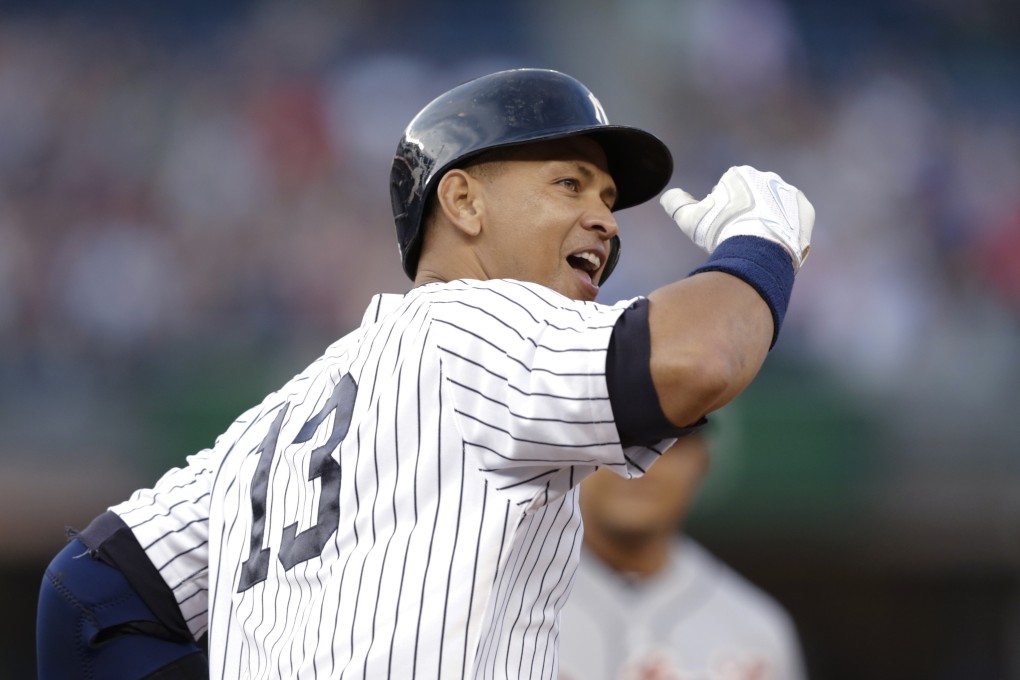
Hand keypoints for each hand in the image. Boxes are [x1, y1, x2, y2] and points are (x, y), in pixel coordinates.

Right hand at [660, 165, 814, 269]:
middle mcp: (766, 177)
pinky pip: (794, 218)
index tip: (721, 227)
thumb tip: (668, 196)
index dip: (722, 211)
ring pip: (774, 207)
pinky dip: (785, 228)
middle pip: (752, 197)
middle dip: (746, 213)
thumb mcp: (690, 218)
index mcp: (740, 174)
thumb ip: (675, 203)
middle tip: (738, 236)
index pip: (727, 191)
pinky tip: (774, 242)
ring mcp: (788, 192)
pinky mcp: (805, 209)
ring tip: (757, 243)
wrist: (759, 251)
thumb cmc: (722, 232)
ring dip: (767, 220)